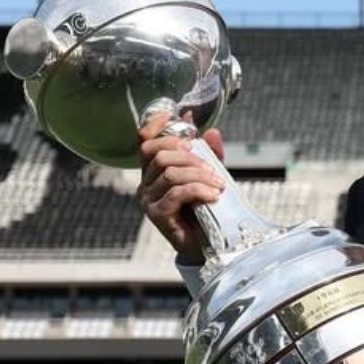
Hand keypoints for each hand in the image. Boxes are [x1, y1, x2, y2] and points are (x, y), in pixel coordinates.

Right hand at [137, 112, 225, 262]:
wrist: (206, 244)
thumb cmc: (205, 209)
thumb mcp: (210, 176)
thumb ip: (209, 154)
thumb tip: (212, 130)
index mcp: (153, 171)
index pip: (145, 142)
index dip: (157, 126)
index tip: (179, 118)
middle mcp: (145, 183)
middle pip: (159, 155)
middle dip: (190, 156)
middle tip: (212, 169)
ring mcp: (148, 200)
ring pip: (170, 173)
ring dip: (199, 175)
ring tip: (218, 185)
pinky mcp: (157, 215)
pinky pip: (176, 193)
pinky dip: (199, 190)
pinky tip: (213, 195)